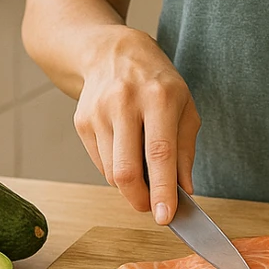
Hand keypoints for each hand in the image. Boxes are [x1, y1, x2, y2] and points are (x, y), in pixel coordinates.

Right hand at [72, 27, 200, 219]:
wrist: (112, 51)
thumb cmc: (157, 81)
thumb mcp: (185, 105)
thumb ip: (186, 149)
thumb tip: (184, 190)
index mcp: (159, 97)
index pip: (159, 153)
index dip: (162, 189)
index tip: (165, 217)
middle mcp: (125, 103)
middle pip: (126, 170)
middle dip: (140, 200)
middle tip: (153, 208)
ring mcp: (98, 112)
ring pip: (111, 172)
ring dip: (129, 186)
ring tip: (144, 172)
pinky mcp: (81, 121)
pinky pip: (100, 164)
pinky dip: (116, 170)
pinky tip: (126, 152)